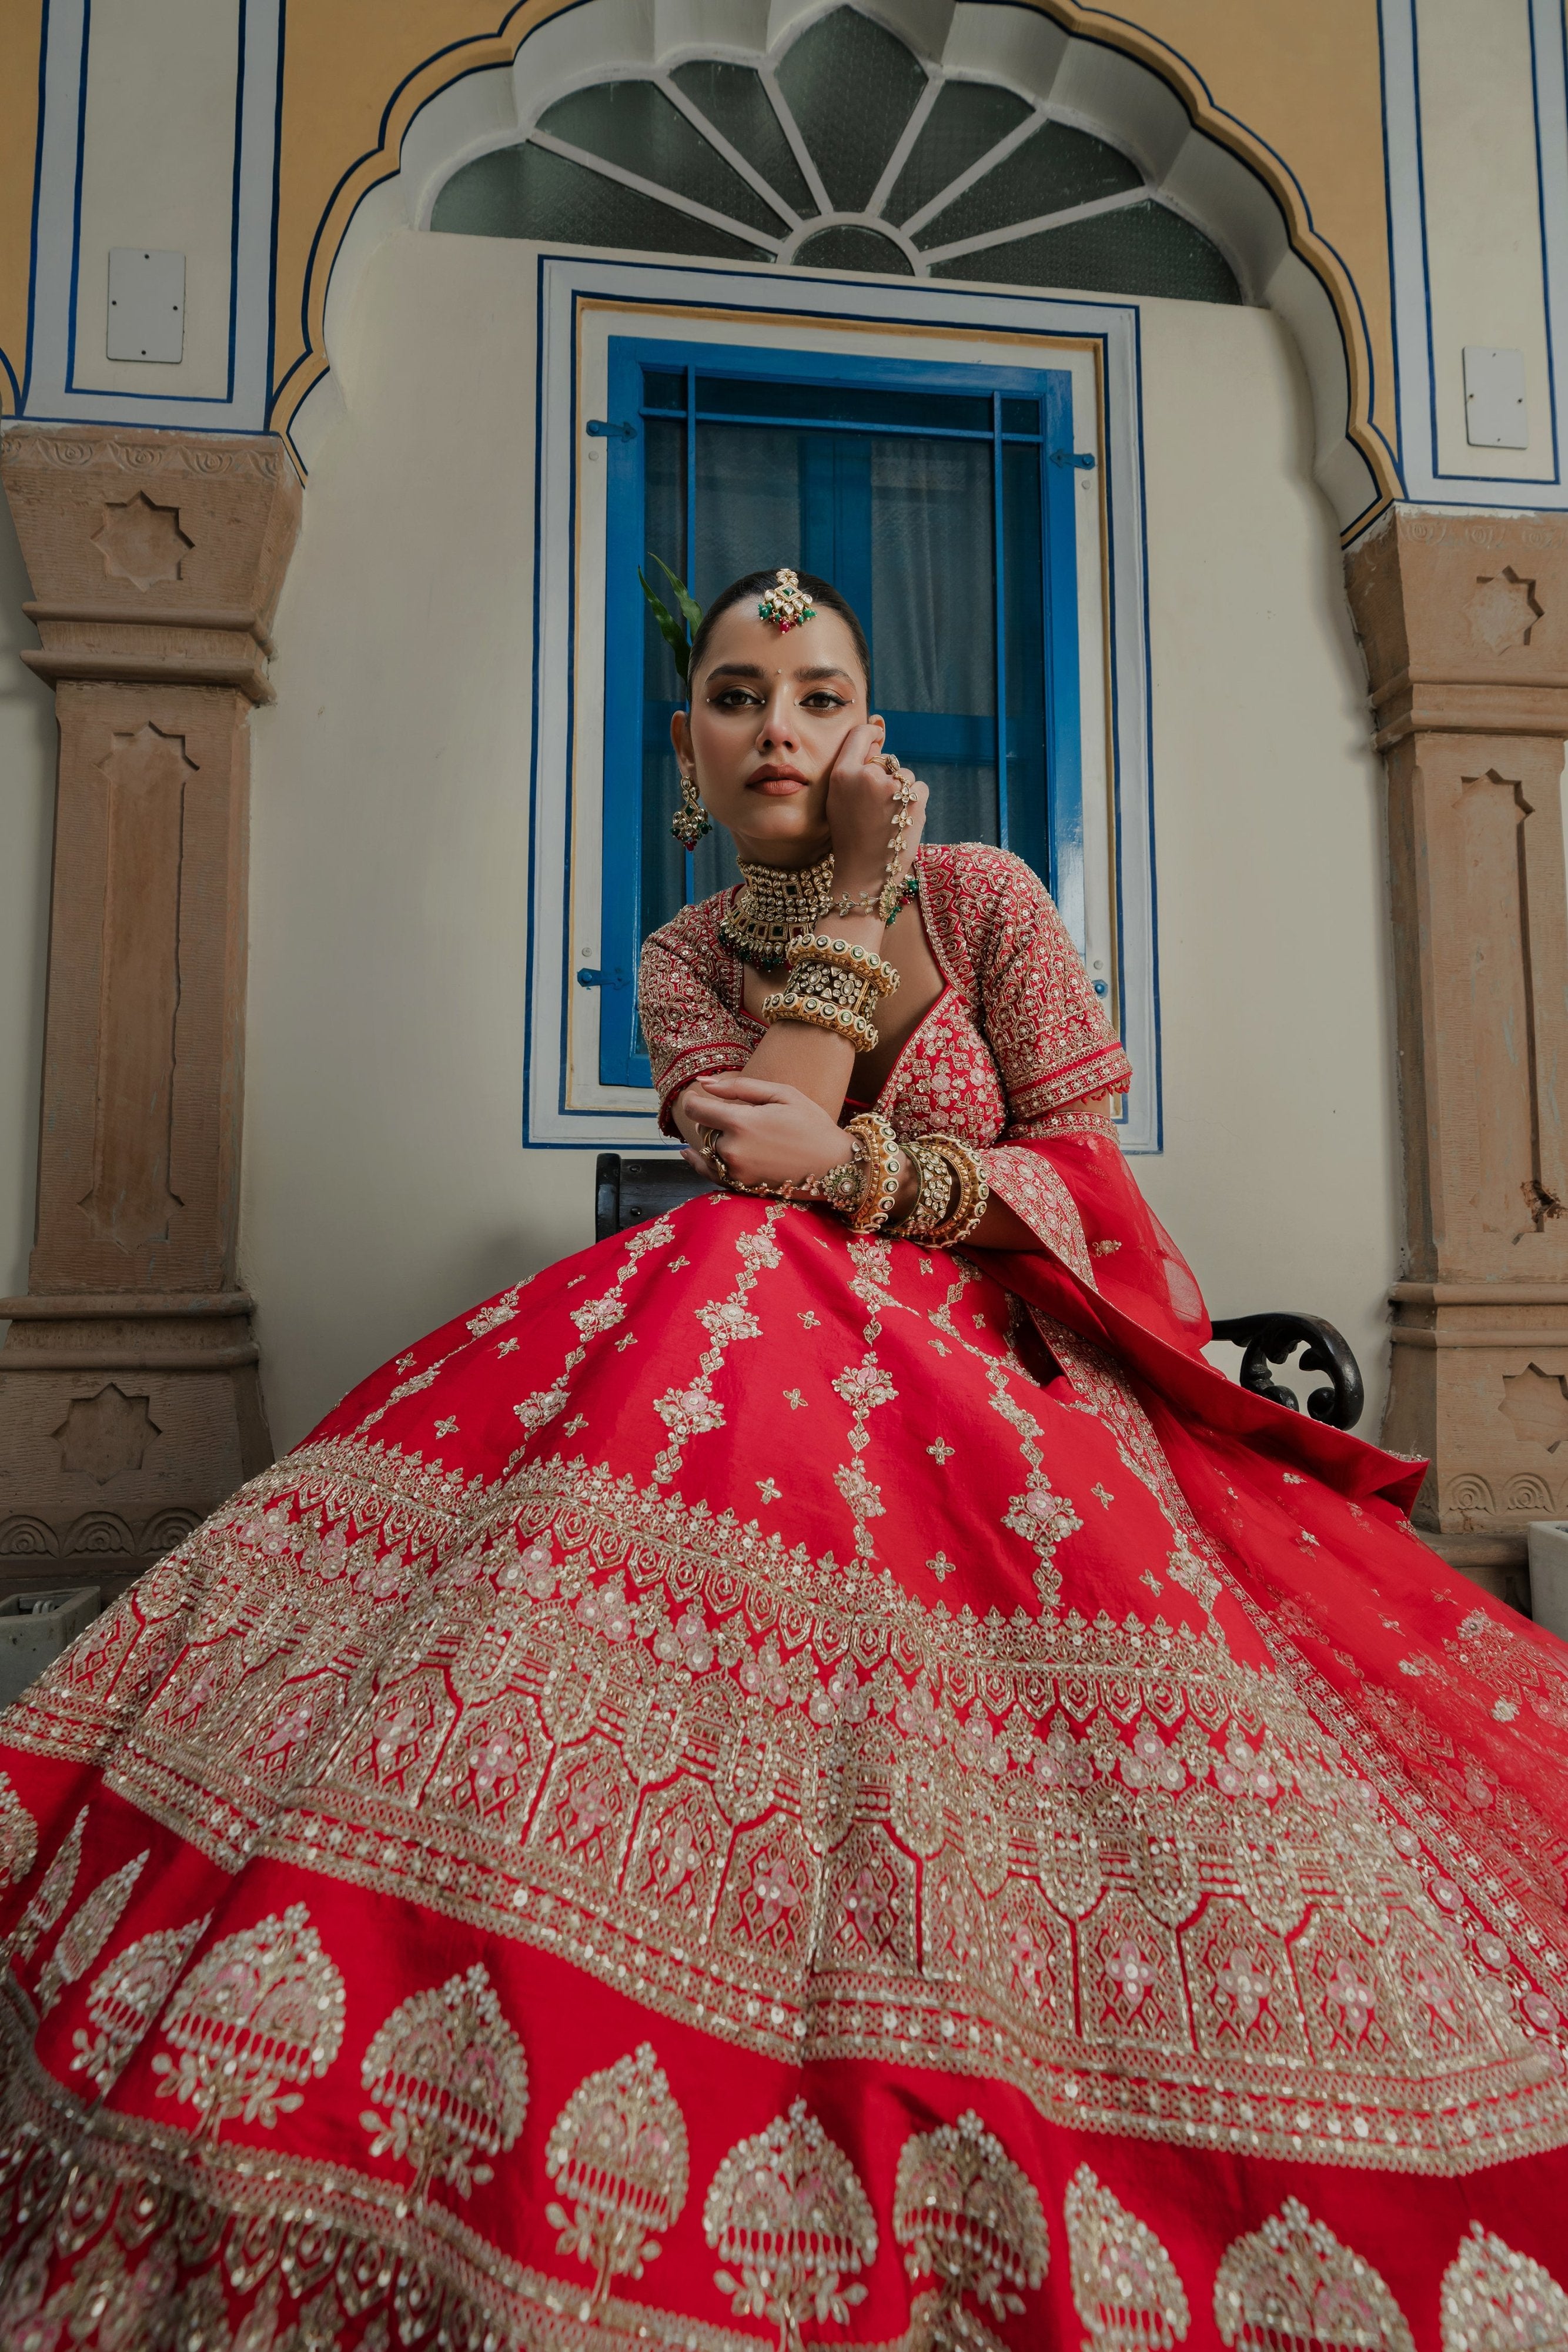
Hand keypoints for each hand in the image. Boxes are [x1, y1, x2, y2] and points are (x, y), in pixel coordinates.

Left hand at [678, 1074, 850, 1191]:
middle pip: (704, 1130)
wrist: (834, 1165)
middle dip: (712, 1120)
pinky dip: (699, 1162)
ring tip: (731, 1133)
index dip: (693, 1101)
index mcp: (741, 1123)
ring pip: (706, 1151)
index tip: (696, 1096)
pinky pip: (709, 1173)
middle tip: (739, 1116)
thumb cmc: (813, 1125)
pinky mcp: (740, 1187)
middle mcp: (732, 1150)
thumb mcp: (782, 1094)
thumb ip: (739, 1087)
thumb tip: (705, 1083)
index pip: (697, 1110)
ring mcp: (735, 1172)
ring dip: (712, 1140)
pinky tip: (690, 1154)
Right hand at [825, 722, 926, 896]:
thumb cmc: (850, 837)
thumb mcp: (838, 800)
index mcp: (842, 773)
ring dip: (902, 791)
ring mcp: (892, 787)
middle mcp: (866, 775)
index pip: (861, 734)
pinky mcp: (915, 799)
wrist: (864, 872)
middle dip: (886, 776)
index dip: (872, 734)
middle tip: (876, 806)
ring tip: (888, 818)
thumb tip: (877, 741)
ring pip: (905, 775)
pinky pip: (919, 788)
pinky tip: (901, 821)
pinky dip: (915, 802)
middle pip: (886, 759)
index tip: (877, 738)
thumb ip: (852, 770)